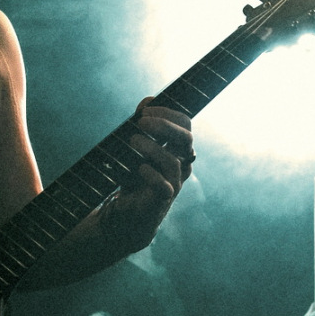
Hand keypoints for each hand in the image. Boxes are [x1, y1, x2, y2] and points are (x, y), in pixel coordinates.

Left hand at [100, 96, 193, 251]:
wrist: (128, 213)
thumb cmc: (135, 177)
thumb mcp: (138, 147)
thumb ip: (144, 125)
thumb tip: (146, 101)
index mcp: (177, 149)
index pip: (184, 124)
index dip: (167, 112)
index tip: (144, 109)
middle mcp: (180, 164)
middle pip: (186, 138)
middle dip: (164, 126)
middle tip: (141, 122)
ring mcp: (174, 183)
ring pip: (172, 161)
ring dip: (151, 147)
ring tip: (132, 141)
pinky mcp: (162, 200)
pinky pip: (163, 186)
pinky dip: (151, 174)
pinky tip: (139, 168)